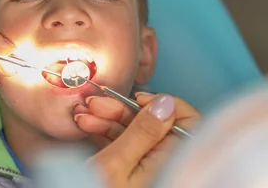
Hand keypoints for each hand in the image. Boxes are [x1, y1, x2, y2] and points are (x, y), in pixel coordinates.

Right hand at [74, 93, 200, 187]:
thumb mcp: (115, 164)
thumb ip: (142, 132)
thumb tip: (164, 103)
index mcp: (171, 165)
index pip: (189, 123)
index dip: (164, 106)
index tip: (137, 100)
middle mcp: (164, 166)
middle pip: (156, 125)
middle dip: (124, 111)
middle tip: (97, 105)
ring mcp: (145, 170)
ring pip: (135, 133)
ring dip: (108, 120)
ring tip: (84, 116)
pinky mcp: (128, 172)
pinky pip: (123, 145)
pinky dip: (104, 133)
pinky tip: (86, 126)